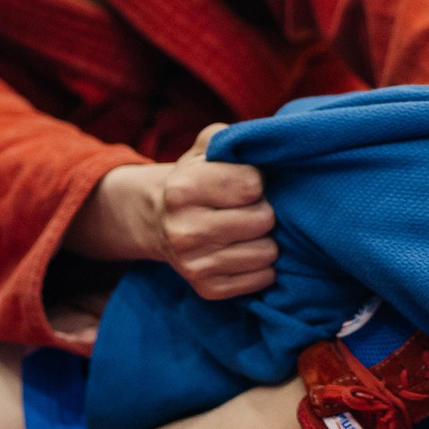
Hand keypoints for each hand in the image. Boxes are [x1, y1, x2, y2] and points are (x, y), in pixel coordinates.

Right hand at [157, 124, 278, 298]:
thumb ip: (234, 138)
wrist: (158, 219)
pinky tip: (244, 250)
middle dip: (263, 209)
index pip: (252, 185)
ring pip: (266, 253)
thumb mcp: (206, 148)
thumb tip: (271, 145)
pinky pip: (262, 279)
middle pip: (263, 220)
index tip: (247, 181)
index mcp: (182, 189)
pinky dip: (260, 265)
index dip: (257, 180)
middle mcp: (183, 230)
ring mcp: (194, 265)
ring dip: (264, 239)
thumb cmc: (195, 177)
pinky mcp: (207, 289)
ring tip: (247, 229)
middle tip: (249, 207)